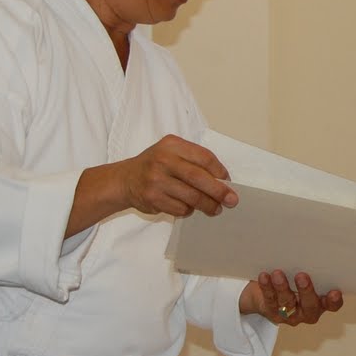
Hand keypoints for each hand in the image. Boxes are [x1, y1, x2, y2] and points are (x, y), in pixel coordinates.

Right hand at [117, 135, 237, 218]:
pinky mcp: (152, 198)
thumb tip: (222, 181)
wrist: (124, 179)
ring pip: (191, 196)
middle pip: (199, 177)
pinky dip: (188, 210)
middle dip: (218, 191)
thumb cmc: (154, 165)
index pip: (204, 157)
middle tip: (231, 200)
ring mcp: (156, 180)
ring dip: (207, 205)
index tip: (228, 181)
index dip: (220, 171)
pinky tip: (188, 207)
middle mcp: (163, 160)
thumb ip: (194, 161)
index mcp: (172, 144)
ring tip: (215, 209)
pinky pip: (180, 208)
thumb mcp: (171, 152)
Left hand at [243, 270, 342, 325]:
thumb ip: (311, 268)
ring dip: (282, 287)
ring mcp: (290, 315)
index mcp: (321, 303)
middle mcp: (307, 311)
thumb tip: (310, 246)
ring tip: (278, 274)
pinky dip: (267, 287)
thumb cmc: (293, 278)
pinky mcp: (272, 312)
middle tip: (302, 276)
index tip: (335, 292)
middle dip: (306, 291)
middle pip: (310, 306)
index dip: (334, 301)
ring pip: (287, 303)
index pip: (332, 305)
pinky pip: (270, 299)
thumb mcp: (305, 275)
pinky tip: (264, 277)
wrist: (266, 293)